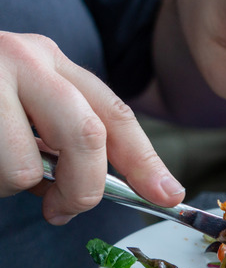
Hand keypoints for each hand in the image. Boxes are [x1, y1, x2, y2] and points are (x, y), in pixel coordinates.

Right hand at [0, 32, 184, 224]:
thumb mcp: (25, 104)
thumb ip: (65, 135)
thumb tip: (111, 189)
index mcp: (51, 59)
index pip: (115, 113)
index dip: (147, 161)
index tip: (168, 196)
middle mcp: (24, 59)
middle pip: (88, 135)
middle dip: (84, 188)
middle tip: (64, 209)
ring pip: (22, 168)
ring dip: (11, 188)